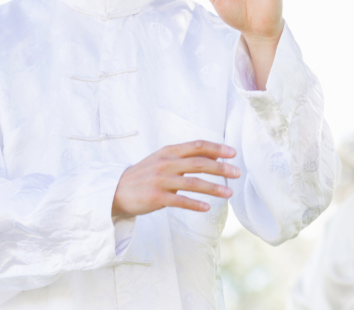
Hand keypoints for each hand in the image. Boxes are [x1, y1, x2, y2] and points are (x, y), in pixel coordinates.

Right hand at [111, 141, 240, 218]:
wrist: (116, 190)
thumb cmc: (144, 175)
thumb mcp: (163, 160)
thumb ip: (185, 158)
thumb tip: (214, 157)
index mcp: (168, 152)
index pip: (197, 146)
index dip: (217, 148)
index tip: (233, 153)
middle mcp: (166, 163)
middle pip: (199, 163)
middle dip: (221, 168)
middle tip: (238, 173)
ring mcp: (160, 180)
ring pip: (192, 182)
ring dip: (213, 188)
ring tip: (229, 193)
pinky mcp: (156, 197)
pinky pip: (180, 201)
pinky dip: (195, 204)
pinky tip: (207, 207)